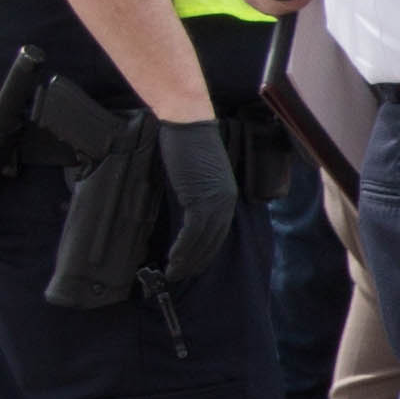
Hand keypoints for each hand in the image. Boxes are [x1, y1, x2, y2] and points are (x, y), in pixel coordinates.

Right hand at [153, 117, 243, 286]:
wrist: (187, 122)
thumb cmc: (186, 142)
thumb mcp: (195, 174)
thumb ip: (195, 195)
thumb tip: (185, 214)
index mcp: (226, 196)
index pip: (218, 234)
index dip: (204, 253)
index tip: (191, 266)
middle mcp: (226, 201)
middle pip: (213, 242)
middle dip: (196, 262)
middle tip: (179, 276)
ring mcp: (216, 201)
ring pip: (203, 242)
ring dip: (187, 260)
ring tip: (173, 272)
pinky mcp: (201, 199)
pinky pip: (193, 233)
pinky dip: (183, 249)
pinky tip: (173, 259)